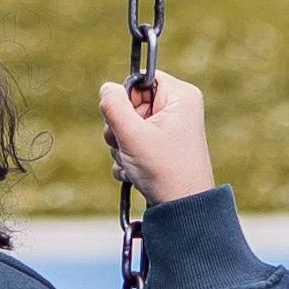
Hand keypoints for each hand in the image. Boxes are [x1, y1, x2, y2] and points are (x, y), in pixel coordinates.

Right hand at [98, 70, 214, 205]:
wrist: (182, 210)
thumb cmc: (163, 170)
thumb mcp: (132, 134)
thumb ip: (113, 105)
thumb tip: (106, 88)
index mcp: (180, 97)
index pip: (142, 79)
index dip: (126, 98)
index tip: (127, 121)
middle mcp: (178, 110)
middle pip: (132, 104)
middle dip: (120, 127)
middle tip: (125, 145)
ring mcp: (170, 130)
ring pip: (129, 126)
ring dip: (121, 145)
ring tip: (132, 161)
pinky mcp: (162, 148)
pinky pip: (135, 143)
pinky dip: (128, 157)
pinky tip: (133, 172)